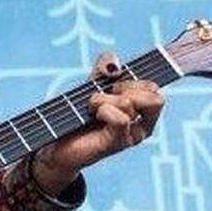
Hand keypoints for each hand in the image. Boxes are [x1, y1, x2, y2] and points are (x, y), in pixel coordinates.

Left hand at [31, 50, 163, 193]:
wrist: (58, 141)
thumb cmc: (79, 114)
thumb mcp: (94, 84)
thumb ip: (105, 68)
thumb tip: (114, 66)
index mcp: (142, 110)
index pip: (153, 87)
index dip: (132, 80)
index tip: (112, 87)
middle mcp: (142, 125)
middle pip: (152, 95)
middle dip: (123, 88)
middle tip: (104, 98)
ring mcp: (132, 136)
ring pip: (129, 103)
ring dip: (103, 99)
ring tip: (91, 109)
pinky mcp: (118, 144)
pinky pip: (121, 119)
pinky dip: (103, 111)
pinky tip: (92, 116)